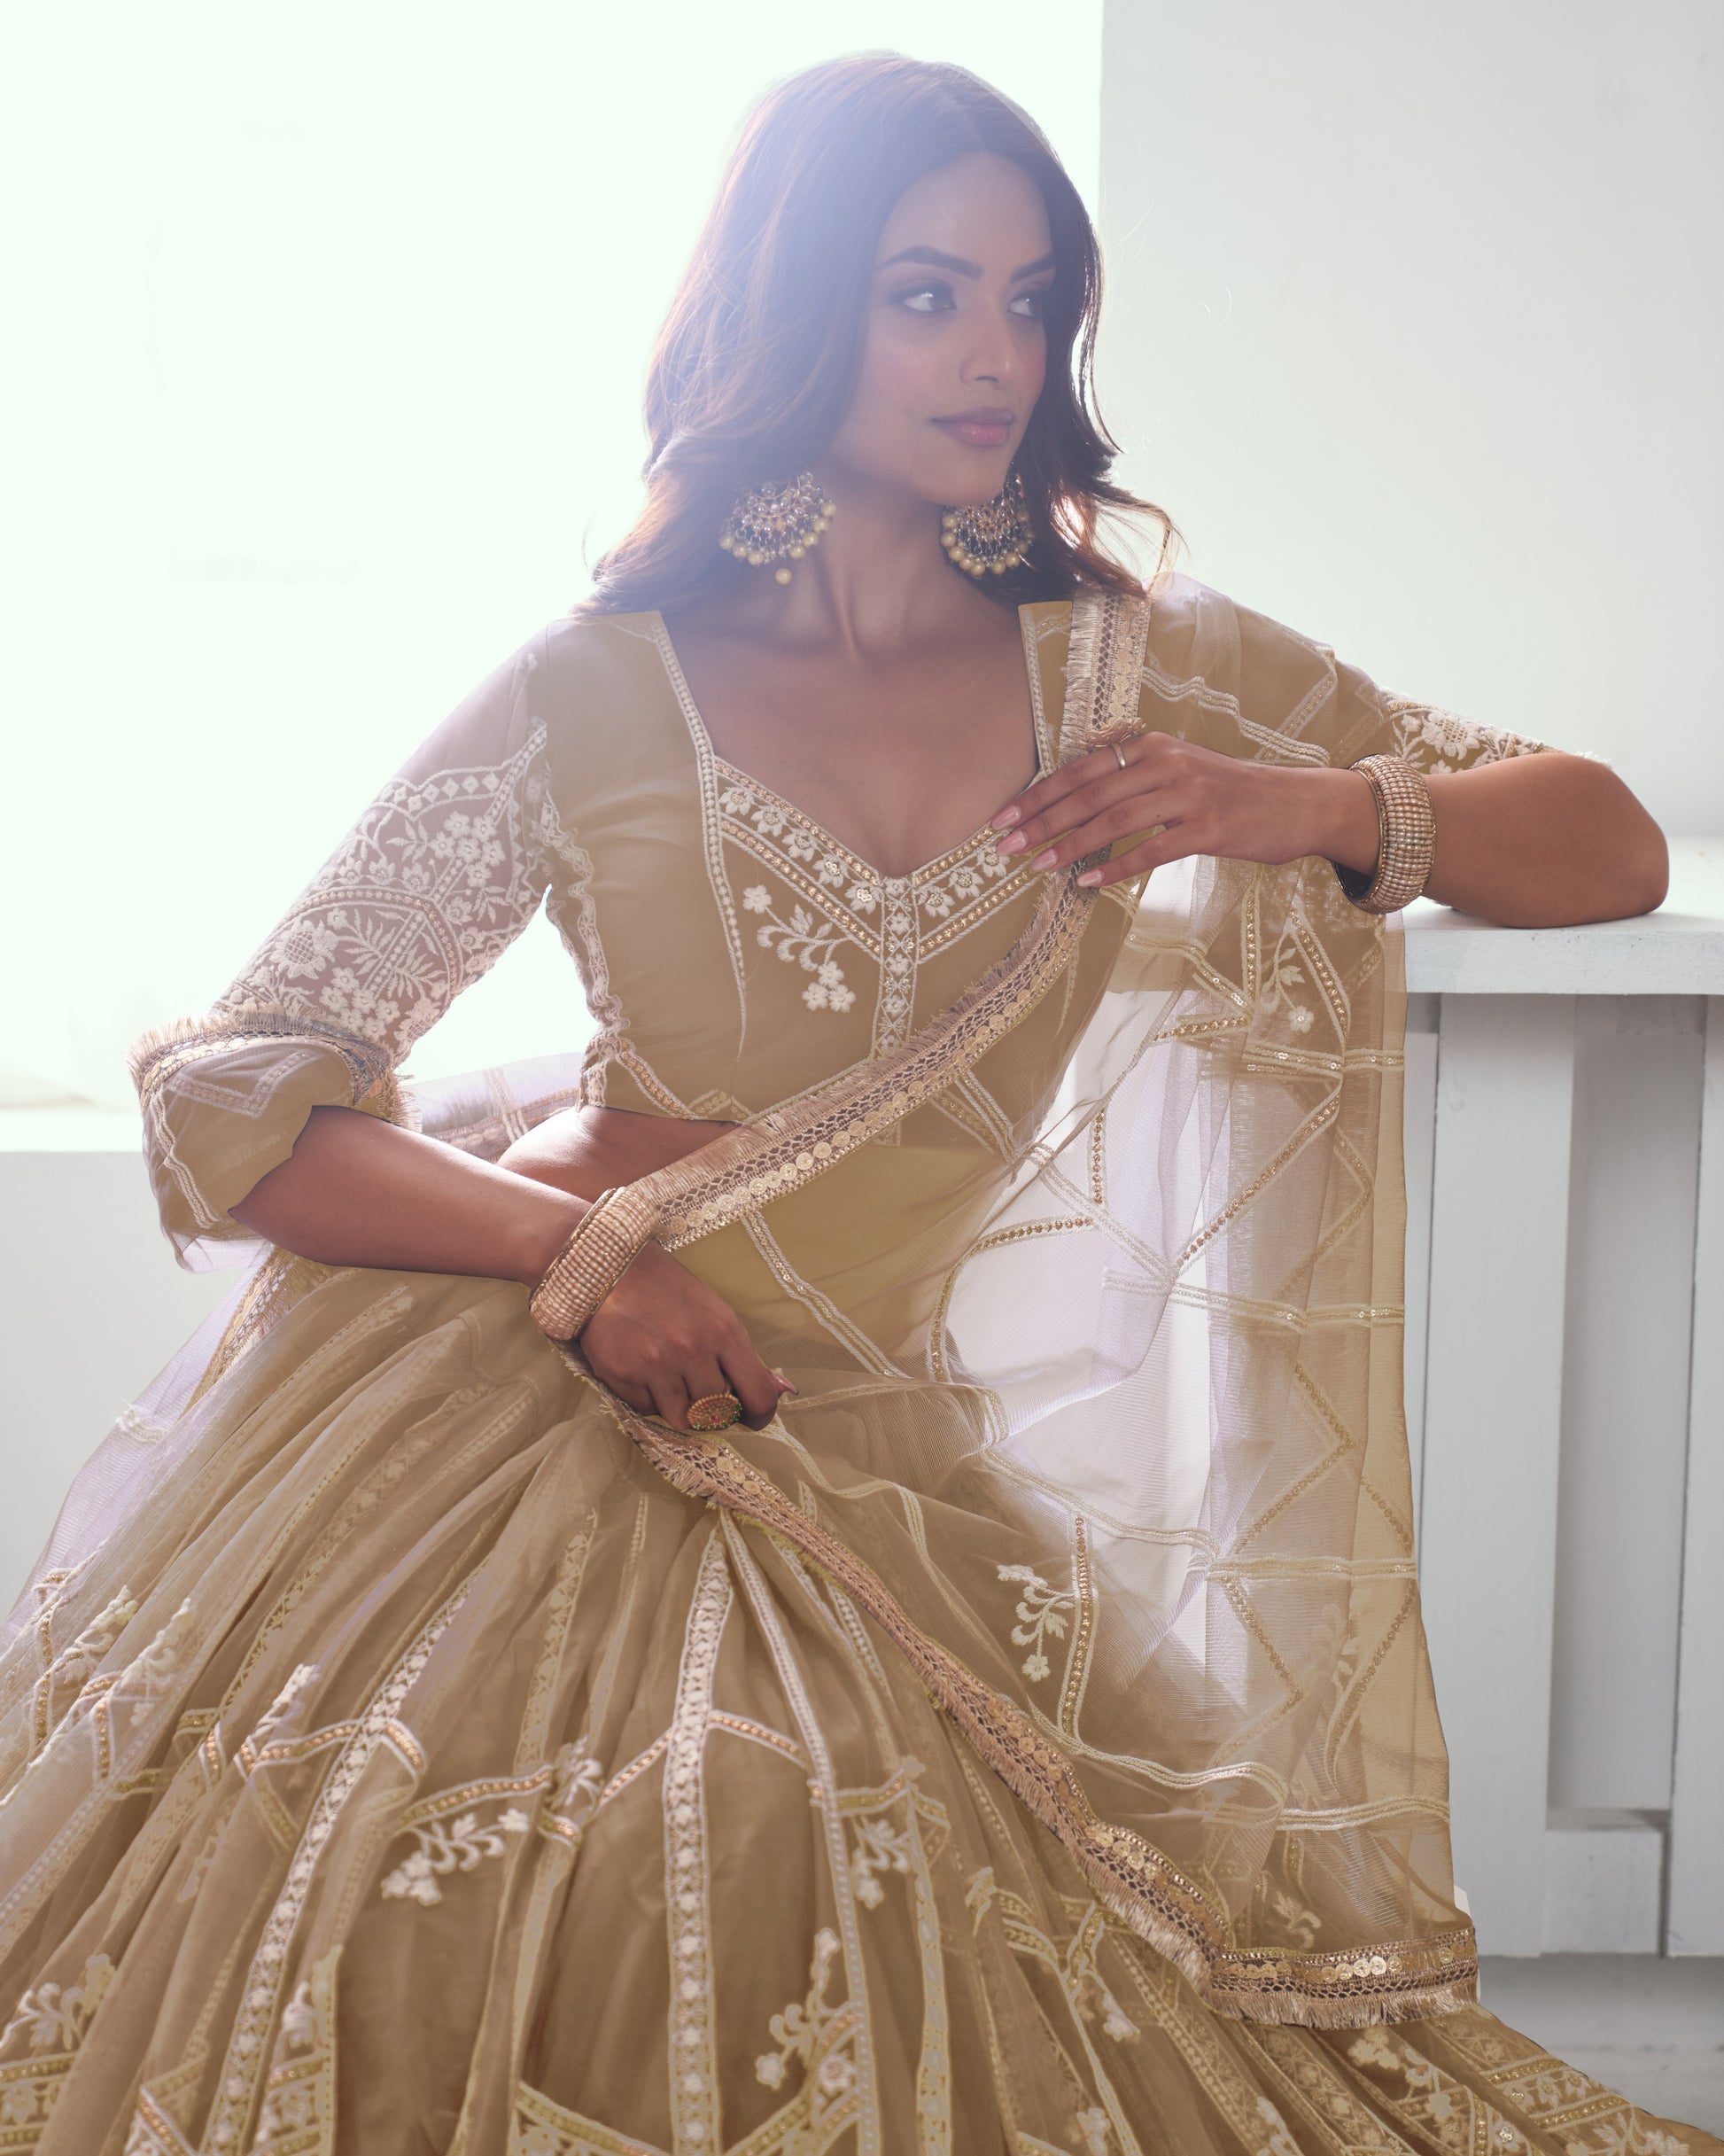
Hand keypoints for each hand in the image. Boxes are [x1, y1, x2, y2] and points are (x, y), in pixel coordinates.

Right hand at [576, 1238, 792, 1433]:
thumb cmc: (668, 1289)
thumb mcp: (715, 1314)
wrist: (608, 1267)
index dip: (759, 1415)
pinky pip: (646, 1410)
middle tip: (699, 1389)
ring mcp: (656, 1365)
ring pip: (682, 1418)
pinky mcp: (623, 1375)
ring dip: (680, 1407)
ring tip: (670, 1379)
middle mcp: (692, 1350)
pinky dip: (648, 1399)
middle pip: (717, 1413)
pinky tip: (642, 1370)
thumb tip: (786, 1391)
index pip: (758, 1395)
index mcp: (724, 1332)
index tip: (752, 1417)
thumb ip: (745, 1357)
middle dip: (712, 1409)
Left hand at [990, 734, 1380, 891]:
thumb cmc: (1229, 794)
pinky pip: (1152, 850)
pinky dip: (1116, 868)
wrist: (1295, 804)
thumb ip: (1132, 781)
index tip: (1002, 817)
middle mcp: (1167, 763)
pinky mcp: (1208, 829)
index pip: (1081, 769)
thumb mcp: (1178, 773)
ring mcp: (1189, 795)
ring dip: (1071, 845)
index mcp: (1153, 746)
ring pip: (1115, 821)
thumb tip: (1075, 806)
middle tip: (1005, 846)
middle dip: (1042, 820)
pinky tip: (1088, 883)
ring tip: (1039, 866)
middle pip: (1090, 794)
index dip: (1038, 793)